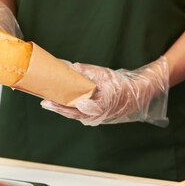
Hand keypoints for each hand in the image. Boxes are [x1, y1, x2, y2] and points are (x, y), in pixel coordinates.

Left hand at [41, 56, 169, 126]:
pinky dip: (73, 109)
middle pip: (72, 114)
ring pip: (77, 115)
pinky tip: (67, 103)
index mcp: (98, 107)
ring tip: (52, 102)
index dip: (59, 106)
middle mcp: (97, 116)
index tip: (48, 101)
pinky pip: (83, 115)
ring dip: (64, 109)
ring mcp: (99, 118)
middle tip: (44, 102)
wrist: (140, 94)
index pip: (74, 109)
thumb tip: (74, 67)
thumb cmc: (123, 85)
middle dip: (58, 108)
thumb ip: (89, 72)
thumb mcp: (106, 75)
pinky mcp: (100, 117)